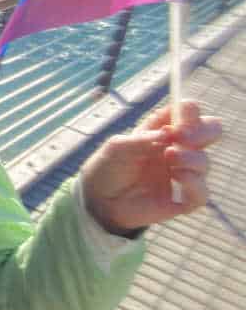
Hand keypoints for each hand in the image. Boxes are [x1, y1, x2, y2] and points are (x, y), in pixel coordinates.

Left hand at [81, 101, 221, 234]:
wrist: (99, 199)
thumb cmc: (108, 167)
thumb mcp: (118, 147)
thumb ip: (142, 138)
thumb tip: (168, 132)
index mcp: (163, 132)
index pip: (188, 114)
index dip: (189, 110)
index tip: (183, 110)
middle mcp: (177, 150)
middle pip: (210, 133)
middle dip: (202, 131)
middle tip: (181, 136)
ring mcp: (182, 174)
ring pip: (204, 162)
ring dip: (191, 157)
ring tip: (170, 157)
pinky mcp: (182, 199)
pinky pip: (202, 193)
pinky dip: (195, 184)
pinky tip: (178, 178)